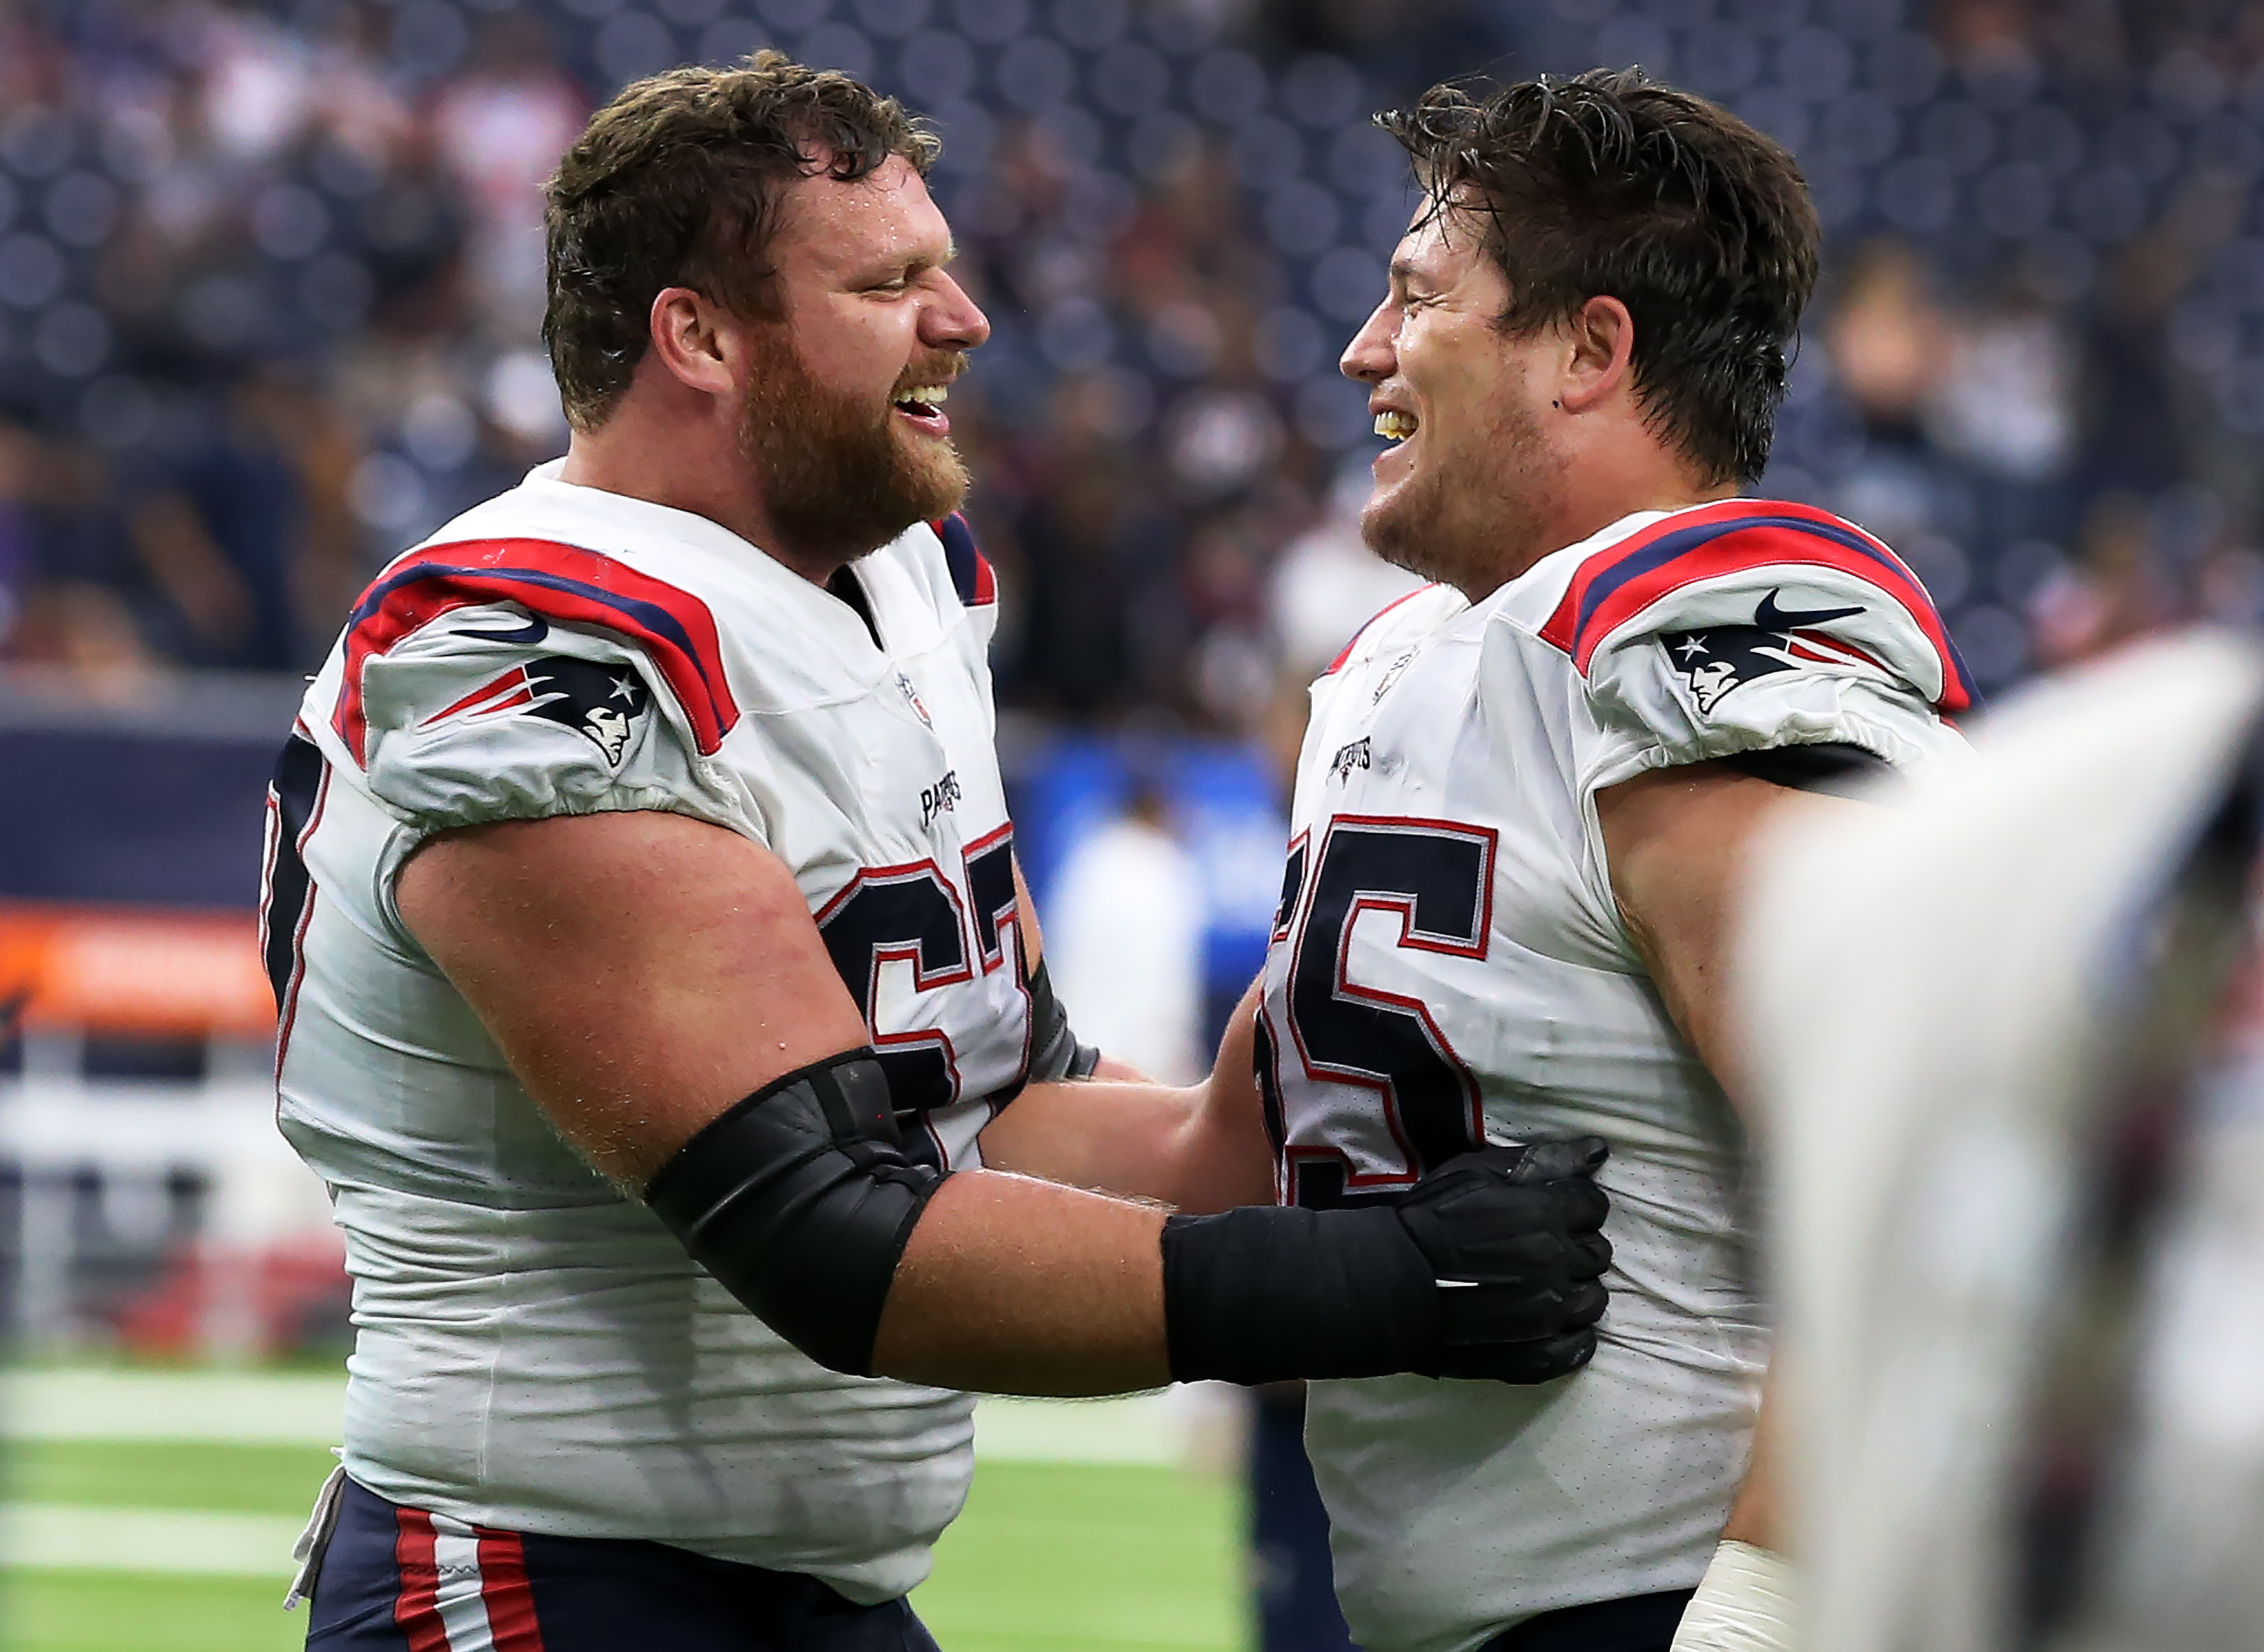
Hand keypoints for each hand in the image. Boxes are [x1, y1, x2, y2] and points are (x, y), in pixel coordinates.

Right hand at [1390, 1137, 1612, 1382]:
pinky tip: (1550, 1325)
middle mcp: (1557, 1265)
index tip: (1551, 1211)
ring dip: (1576, 1290)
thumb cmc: (1428, 1219)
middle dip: (1576, 1246)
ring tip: (1542, 1286)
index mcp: (1546, 1215)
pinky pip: (1578, 1348)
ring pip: (1593, 1300)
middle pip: (1597, 1253)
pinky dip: (1572, 1336)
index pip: (1593, 1206)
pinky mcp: (1536, 1355)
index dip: (1573, 1206)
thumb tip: (1598, 1151)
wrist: (1387, 1283)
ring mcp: (1549, 1316)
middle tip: (1541, 1248)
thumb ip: (1543, 1160)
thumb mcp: (1477, 1171)